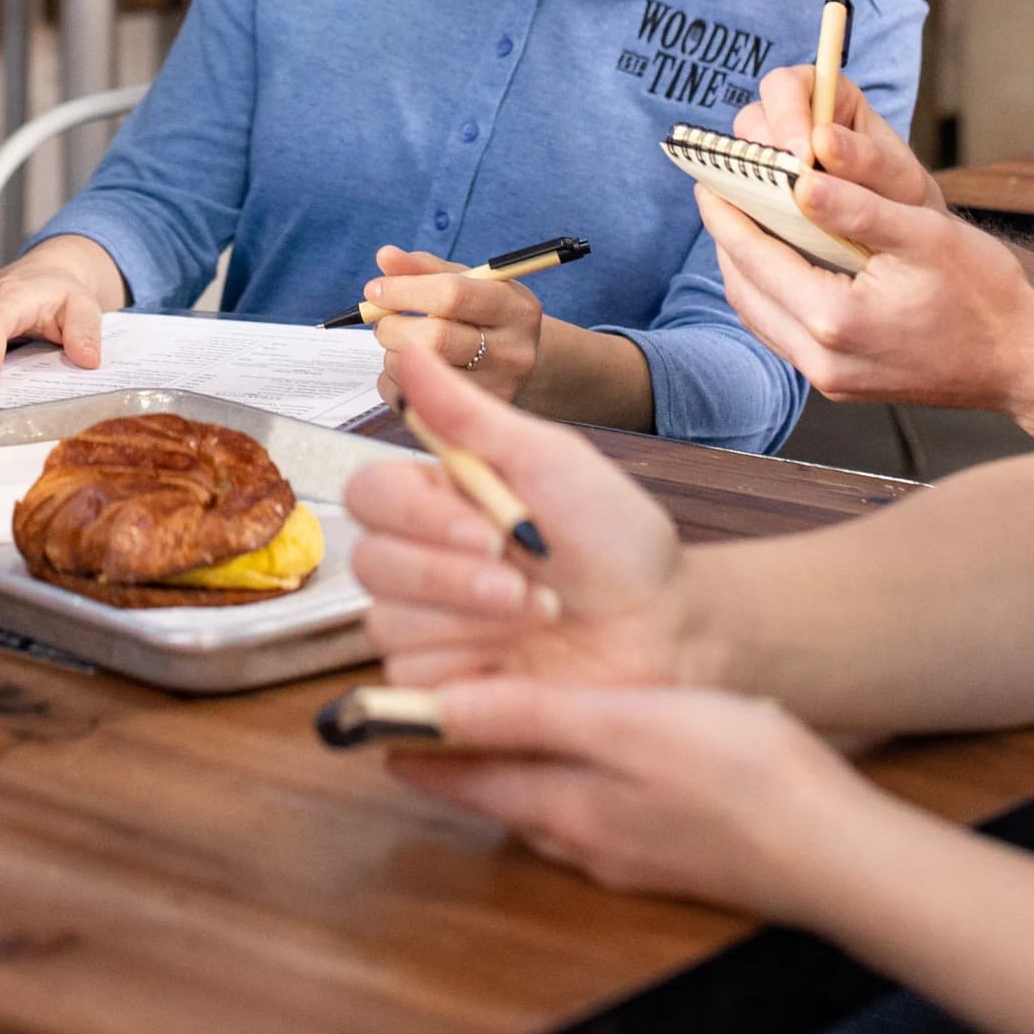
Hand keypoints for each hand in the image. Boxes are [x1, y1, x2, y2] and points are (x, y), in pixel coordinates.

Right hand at [348, 341, 698, 691]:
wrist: (665, 626)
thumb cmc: (615, 539)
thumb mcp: (549, 462)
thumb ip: (468, 413)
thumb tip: (404, 346)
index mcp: (438, 498)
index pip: (368, 494)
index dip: (415, 517)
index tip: (486, 531)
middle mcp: (421, 558)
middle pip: (369, 562)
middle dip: (449, 577)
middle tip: (525, 585)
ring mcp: (427, 624)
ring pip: (387, 623)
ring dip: (472, 621)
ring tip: (543, 615)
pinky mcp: (439, 687)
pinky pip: (411, 679)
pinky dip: (470, 667)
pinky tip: (519, 662)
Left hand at [364, 249, 545, 405]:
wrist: (519, 363)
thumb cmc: (484, 315)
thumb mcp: (467, 283)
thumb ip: (424, 268)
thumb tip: (385, 257)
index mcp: (515, 308)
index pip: (452, 295)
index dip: (404, 290)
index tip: (374, 289)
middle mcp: (513, 352)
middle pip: (435, 338)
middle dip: (392, 326)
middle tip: (382, 321)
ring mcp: (498, 389)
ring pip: (421, 373)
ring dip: (392, 355)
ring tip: (402, 344)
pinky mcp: (472, 416)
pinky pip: (413, 401)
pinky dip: (394, 381)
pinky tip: (409, 369)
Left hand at [387, 678, 889, 926]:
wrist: (835, 853)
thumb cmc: (739, 779)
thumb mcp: (624, 725)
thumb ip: (531, 717)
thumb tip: (442, 709)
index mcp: (565, 807)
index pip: (464, 782)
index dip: (418, 749)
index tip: (378, 726)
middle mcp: (588, 841)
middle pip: (503, 798)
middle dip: (466, 761)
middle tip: (434, 722)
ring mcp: (633, 855)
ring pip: (552, 809)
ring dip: (520, 772)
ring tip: (505, 732)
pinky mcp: (675, 853)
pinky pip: (599, 816)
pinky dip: (574, 784)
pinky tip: (599, 762)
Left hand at [705, 65, 1033, 416]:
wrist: (1022, 363)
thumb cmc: (983, 292)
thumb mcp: (922, 233)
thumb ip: (856, 208)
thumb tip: (797, 181)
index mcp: (836, 319)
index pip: (755, 256)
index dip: (726, 212)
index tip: (706, 176)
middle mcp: (822, 360)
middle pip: (745, 289)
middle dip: (728, 237)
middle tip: (719, 190)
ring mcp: (829, 380)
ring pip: (759, 315)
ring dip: (746, 268)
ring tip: (743, 220)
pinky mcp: (841, 386)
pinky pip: (783, 334)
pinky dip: (771, 294)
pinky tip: (780, 262)